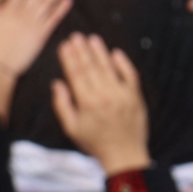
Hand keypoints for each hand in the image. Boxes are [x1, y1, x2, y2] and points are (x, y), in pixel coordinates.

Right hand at [52, 33, 150, 173]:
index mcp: (87, 103)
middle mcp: (105, 95)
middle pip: (91, 67)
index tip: (65, 45)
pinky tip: (116, 53)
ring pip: (109, 68)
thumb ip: (62, 105)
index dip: (70, 58)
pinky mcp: (135, 96)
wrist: (124, 155)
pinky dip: (123, 63)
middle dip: (82, 50)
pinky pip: (130, 75)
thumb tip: (57, 83)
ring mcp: (122, 94)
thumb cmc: (96, 143)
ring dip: (100, 52)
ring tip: (93, 39)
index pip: (76, 74)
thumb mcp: (72, 128)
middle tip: (76, 35)